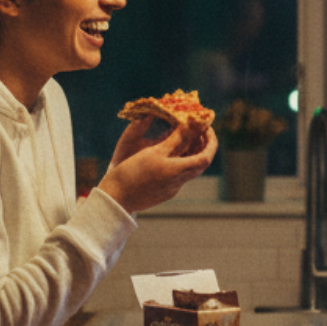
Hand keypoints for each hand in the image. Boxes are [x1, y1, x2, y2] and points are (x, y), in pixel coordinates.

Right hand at [95, 123, 217, 213]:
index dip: (211, 141)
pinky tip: (170, 152)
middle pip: (200, 163)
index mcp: (178, 171)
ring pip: (189, 169)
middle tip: (197, 130)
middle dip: (202, 145)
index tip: (207, 128)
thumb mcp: (153, 152)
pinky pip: (178, 174)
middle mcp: (179, 182)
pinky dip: (180, 160)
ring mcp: (172, 189)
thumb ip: (174, 140)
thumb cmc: (131, 173)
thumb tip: (189, 126)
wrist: (115, 199)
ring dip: (190, 153)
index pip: (206, 156)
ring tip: (184, 136)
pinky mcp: (163, 192)